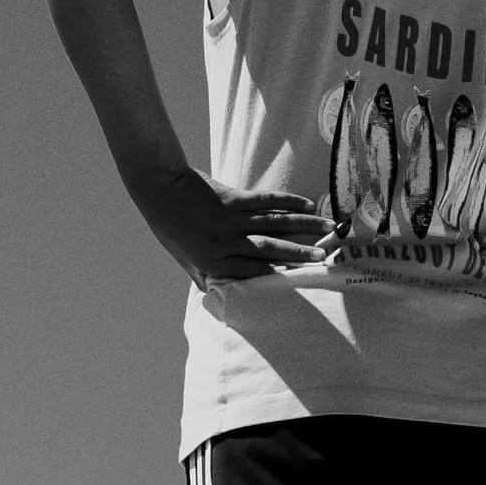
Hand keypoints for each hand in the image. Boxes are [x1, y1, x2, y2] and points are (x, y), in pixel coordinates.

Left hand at [136, 170, 338, 285]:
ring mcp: (231, 219)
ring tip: (327, 230)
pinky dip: (289, 202)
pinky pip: (267, 201)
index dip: (278, 277)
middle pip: (269, 249)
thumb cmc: (169, 227)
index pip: (252, 273)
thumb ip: (204, 276)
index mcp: (213, 262)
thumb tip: (217, 295)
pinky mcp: (234, 198)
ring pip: (274, 223)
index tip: (302, 282)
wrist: (158, 190)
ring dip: (303, 227)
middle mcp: (225, 243)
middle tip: (323, 259)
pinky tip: (308, 206)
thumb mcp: (183, 259)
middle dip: (299, 254)